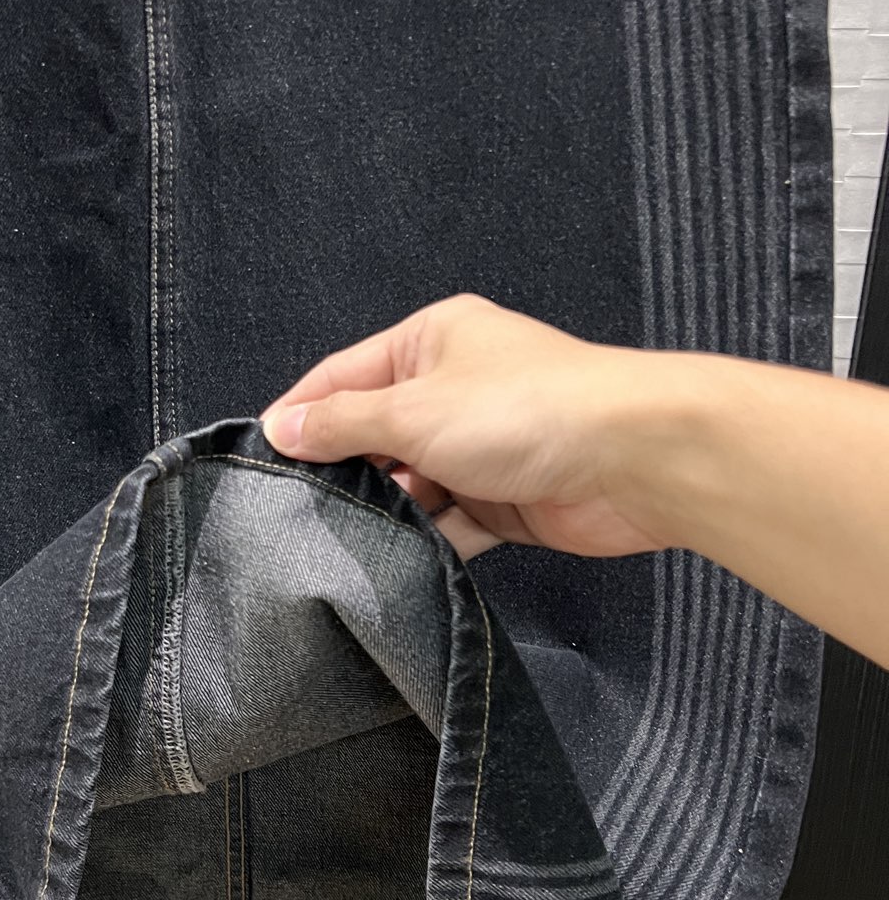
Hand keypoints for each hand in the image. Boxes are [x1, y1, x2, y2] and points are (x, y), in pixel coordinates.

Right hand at [259, 294, 692, 561]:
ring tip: (354, 538)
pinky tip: (404, 558)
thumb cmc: (529, 409)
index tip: (264, 455)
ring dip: (391, 510)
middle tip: (302, 507)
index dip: (302, 413)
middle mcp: (456, 387)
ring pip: (413, 484)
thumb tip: (283, 426)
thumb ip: (343, 424)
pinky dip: (430, 539)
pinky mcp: (508, 499)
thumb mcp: (413, 410)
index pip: (344, 375)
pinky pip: (451, 523)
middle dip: (347, 470)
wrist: (634, 458)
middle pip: (376, 434)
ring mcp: (483, 445)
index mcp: (432, 341)